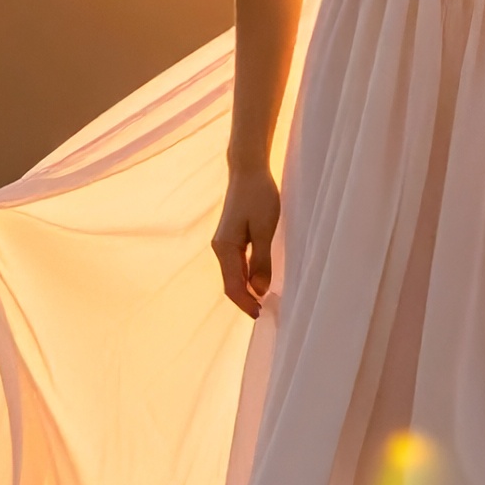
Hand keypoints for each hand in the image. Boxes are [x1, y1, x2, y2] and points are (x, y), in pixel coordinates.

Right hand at [213, 166, 280, 316]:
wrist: (248, 170)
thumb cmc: (259, 196)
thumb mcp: (265, 230)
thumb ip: (261, 261)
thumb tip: (259, 290)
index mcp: (225, 248)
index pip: (233, 285)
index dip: (246, 303)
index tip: (260, 314)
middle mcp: (219, 248)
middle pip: (230, 283)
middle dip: (244, 300)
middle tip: (263, 313)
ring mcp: (223, 243)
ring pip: (232, 275)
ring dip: (245, 290)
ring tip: (261, 302)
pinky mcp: (230, 238)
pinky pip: (235, 264)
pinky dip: (245, 277)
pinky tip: (256, 281)